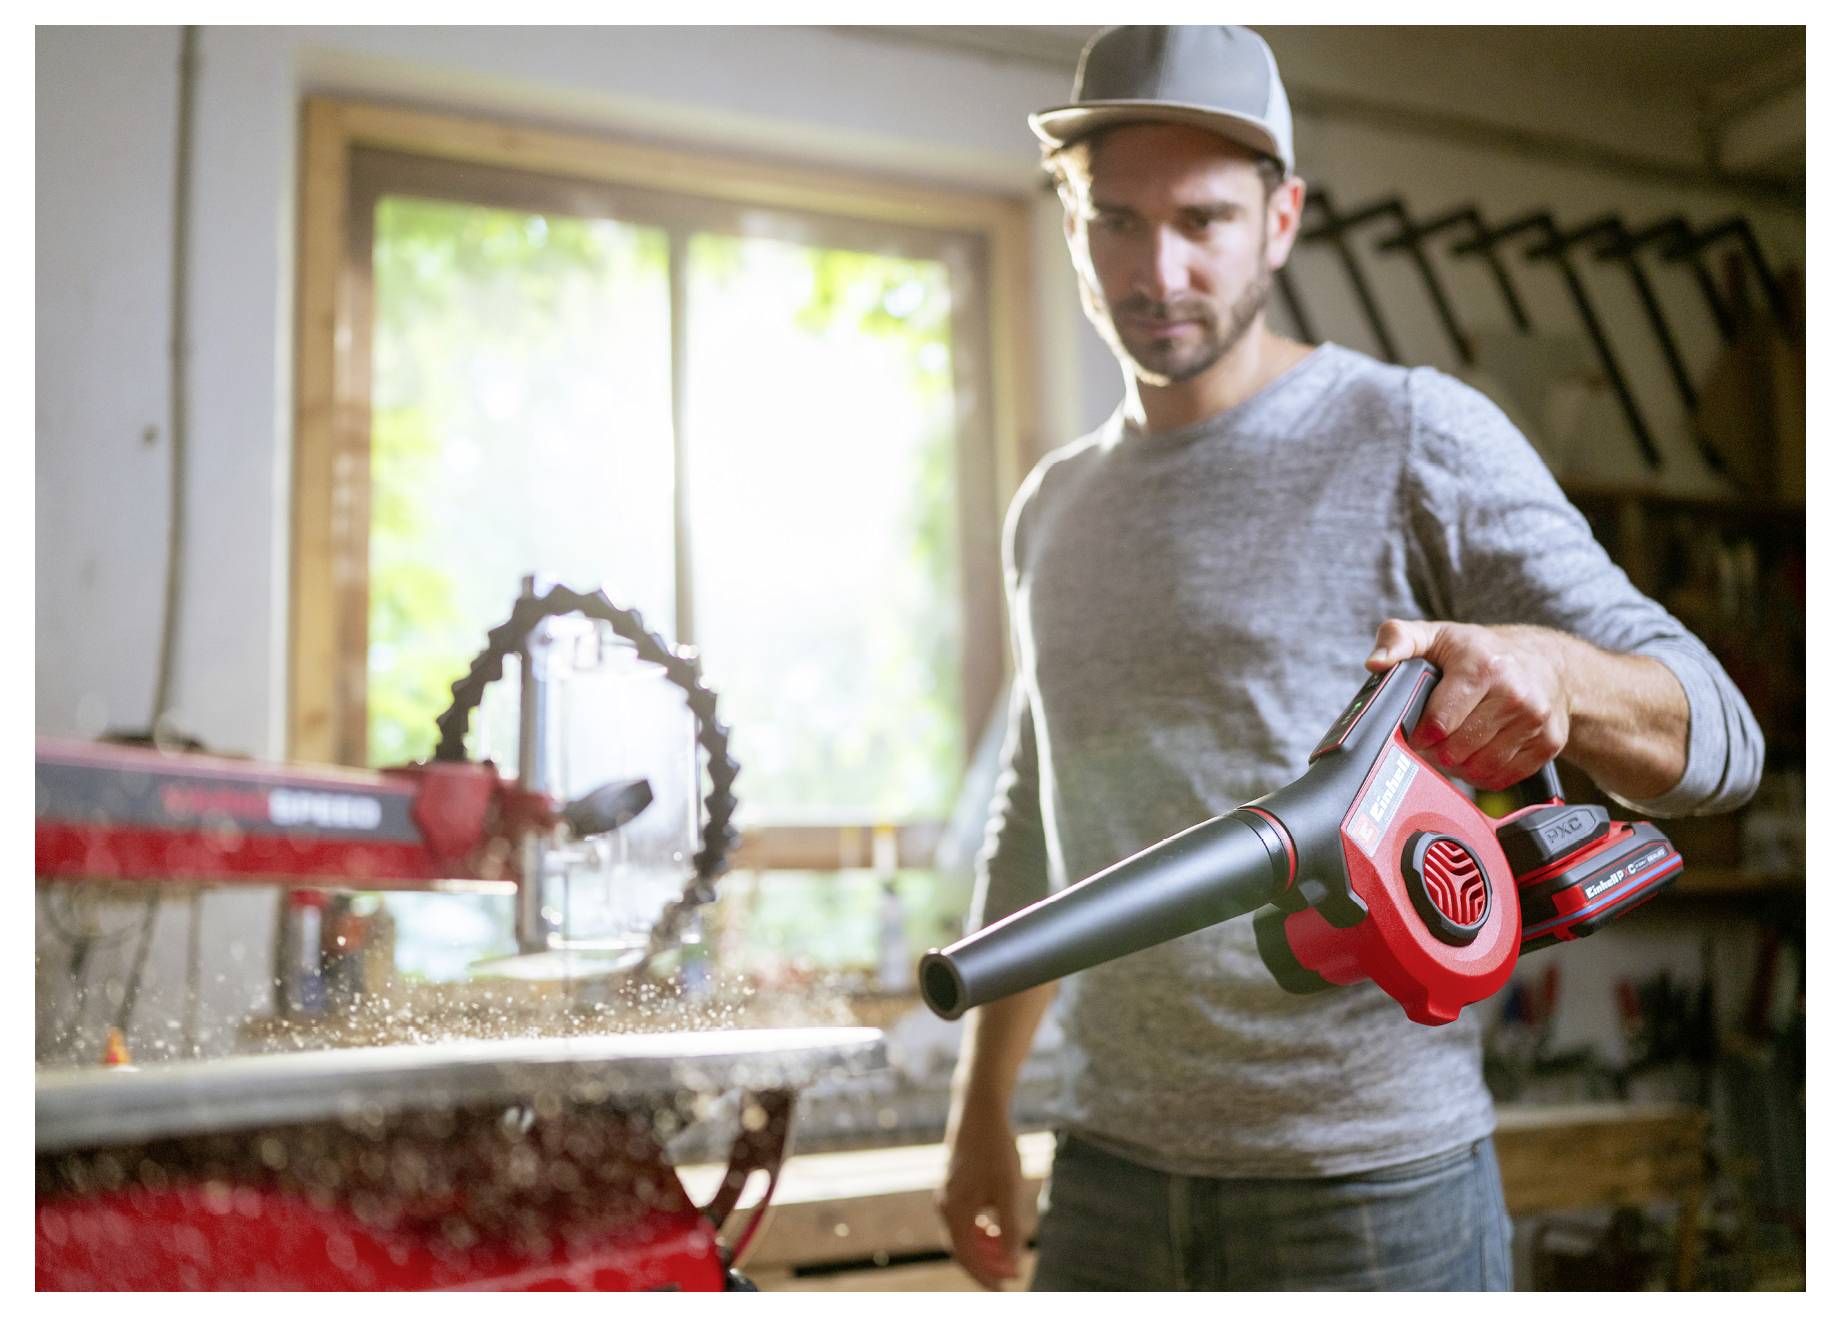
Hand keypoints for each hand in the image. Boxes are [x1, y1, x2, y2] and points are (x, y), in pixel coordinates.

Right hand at [936, 1103, 1026, 1289]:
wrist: (980, 1110)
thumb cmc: (996, 1149)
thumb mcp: (1009, 1191)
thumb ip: (1011, 1229)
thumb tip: (1013, 1264)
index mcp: (952, 1211)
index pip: (966, 1257)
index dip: (987, 1276)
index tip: (1007, 1289)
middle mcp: (943, 1206)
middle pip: (962, 1249)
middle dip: (987, 1265)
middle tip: (1013, 1274)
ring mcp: (946, 1196)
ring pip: (963, 1234)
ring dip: (985, 1248)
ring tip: (1009, 1254)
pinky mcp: (953, 1186)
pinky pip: (963, 1219)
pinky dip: (980, 1230)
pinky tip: (999, 1227)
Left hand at [1366, 620, 1569, 791]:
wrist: (1548, 661)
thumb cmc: (1481, 651)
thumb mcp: (1436, 634)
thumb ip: (1398, 639)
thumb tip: (1375, 663)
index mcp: (1482, 665)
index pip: (1440, 721)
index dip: (1421, 734)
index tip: (1418, 733)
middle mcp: (1514, 692)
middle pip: (1459, 749)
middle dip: (1439, 751)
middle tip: (1435, 741)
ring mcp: (1535, 720)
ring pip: (1481, 767)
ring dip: (1460, 766)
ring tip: (1455, 747)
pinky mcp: (1549, 742)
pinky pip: (1505, 777)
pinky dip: (1485, 775)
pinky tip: (1478, 755)